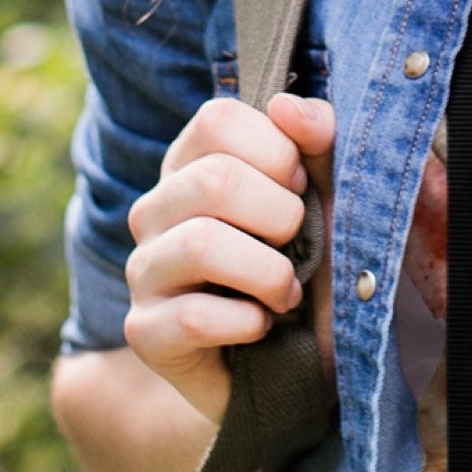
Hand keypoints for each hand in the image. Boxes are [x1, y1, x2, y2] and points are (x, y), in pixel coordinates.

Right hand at [123, 94, 335, 425]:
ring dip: (269, 273)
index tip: (301, 186)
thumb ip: (318, 143)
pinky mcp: (145, 331)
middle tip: (299, 245)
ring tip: (286, 293)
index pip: (217, 120)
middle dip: (281, 215)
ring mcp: (143, 270)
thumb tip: (288, 105)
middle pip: (213, 180)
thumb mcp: (328, 199)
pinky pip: (195, 317)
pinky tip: (262, 328)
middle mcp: (154, 210)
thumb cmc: (310, 269)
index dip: (276, 150)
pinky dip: (249, 323)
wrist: (293, 366)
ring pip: (201, 244)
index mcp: (192, 164)